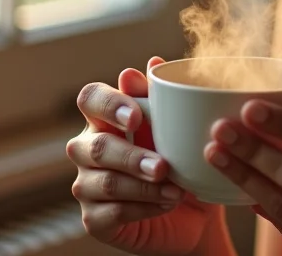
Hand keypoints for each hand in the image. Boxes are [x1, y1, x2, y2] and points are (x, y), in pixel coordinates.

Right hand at [66, 57, 229, 255]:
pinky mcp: (94, 219)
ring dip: (143, 186)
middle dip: (133, 156)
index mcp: (105, 118)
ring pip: (105, 182)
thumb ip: (163, 98)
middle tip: (164, 166)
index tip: (136, 116)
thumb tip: (153, 62)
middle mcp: (88, 149)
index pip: (90, 98)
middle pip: (97, 146)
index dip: (108, 104)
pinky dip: (143, 208)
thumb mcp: (179, 128)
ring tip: (176, 190)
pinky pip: (111, 213)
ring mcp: (87, 185)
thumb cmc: (182, 159)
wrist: (194, 211)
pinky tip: (166, 203)